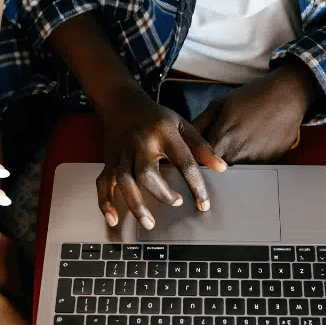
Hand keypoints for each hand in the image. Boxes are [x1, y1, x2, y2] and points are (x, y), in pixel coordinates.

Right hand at [95, 88, 226, 228]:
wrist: (121, 101)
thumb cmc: (155, 116)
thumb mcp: (181, 124)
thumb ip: (201, 146)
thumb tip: (222, 168)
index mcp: (164, 133)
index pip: (184, 162)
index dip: (196, 186)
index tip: (204, 204)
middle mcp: (141, 143)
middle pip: (148, 173)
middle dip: (162, 194)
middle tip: (176, 203)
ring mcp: (122, 153)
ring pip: (125, 181)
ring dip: (136, 205)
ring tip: (149, 223)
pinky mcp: (109, 161)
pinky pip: (103, 183)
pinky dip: (105, 202)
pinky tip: (113, 219)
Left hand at [192, 63, 316, 163]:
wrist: (287, 95)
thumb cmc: (251, 96)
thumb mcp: (220, 104)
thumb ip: (198, 124)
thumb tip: (182, 139)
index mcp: (221, 140)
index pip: (201, 161)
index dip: (200, 156)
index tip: (203, 148)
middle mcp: (238, 154)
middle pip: (220, 166)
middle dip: (219, 156)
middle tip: (230, 135)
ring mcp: (256, 160)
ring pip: (239, 165)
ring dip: (239, 154)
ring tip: (247, 133)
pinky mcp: (271, 161)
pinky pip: (257, 163)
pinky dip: (256, 153)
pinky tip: (260, 137)